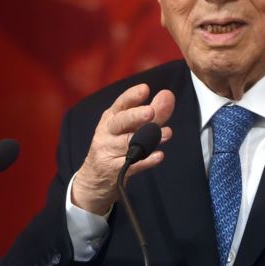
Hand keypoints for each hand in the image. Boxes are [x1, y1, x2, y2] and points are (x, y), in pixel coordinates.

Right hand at [72, 84, 174, 214]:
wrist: (96, 177)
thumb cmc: (117, 145)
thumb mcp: (131, 127)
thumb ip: (153, 113)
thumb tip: (168, 95)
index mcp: (111, 117)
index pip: (121, 103)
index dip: (132, 96)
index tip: (144, 89)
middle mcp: (107, 132)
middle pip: (120, 121)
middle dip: (135, 116)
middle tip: (150, 111)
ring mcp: (108, 151)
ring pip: (127, 143)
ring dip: (148, 138)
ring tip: (166, 134)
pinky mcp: (114, 169)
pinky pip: (132, 164)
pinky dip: (147, 160)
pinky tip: (159, 156)